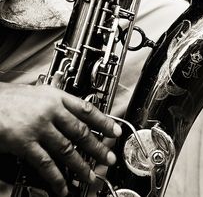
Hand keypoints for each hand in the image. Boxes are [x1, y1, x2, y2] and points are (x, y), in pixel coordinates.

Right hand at [0, 83, 121, 196]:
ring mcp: (39, 127)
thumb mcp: (38, 93)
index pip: (86, 109)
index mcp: (55, 96)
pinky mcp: (25, 143)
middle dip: (97, 147)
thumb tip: (72, 112)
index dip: (103, 121)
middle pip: (80, 131)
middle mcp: (50, 110)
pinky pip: (46, 163)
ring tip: (91, 177)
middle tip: (108, 158)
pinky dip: (56, 178)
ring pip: (67, 149)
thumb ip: (56, 102)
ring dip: (81, 166)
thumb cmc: (11, 97)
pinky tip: (62, 187)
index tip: (114, 131)